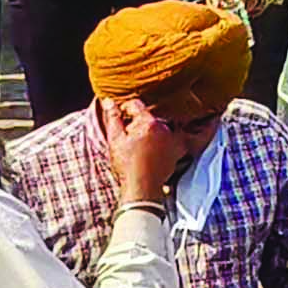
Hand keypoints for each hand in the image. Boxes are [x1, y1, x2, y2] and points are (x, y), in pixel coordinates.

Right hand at [107, 95, 209, 211]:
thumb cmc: (126, 164)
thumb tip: (108, 101)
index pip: (136, 105)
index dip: (124, 109)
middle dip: (138, 121)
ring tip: (138, 143)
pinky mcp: (179, 149)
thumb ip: (113, 118)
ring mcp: (174, 138)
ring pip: (161, 126)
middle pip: (149, 116)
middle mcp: (165, 128)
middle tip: (127, 133)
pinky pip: (173, 137)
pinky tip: (153, 148)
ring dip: (150, 130)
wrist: (141, 186)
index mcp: (149, 123)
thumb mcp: (115, 139)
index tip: (119, 115)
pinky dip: (164, 139)